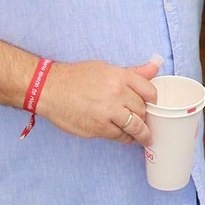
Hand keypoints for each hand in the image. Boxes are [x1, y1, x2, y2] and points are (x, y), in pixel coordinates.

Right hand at [36, 55, 161, 144]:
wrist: (49, 88)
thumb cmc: (77, 77)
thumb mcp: (106, 69)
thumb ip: (133, 72)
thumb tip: (155, 66)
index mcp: (120, 76)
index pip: (150, 91)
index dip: (153, 100)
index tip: (152, 105)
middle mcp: (117, 93)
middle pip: (142, 109)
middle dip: (145, 116)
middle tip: (144, 121)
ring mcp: (108, 112)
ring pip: (135, 126)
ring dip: (142, 133)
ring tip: (145, 137)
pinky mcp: (98, 127)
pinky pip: (120, 136)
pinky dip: (126, 138)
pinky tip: (126, 137)